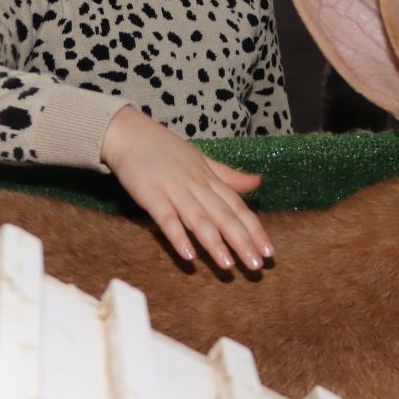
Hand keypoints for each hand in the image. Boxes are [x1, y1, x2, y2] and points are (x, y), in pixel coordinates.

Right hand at [100, 106, 273, 270]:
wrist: (128, 132)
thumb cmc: (164, 149)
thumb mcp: (201, 159)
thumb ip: (228, 176)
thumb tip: (258, 182)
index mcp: (209, 178)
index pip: (237, 207)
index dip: (254, 230)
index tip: (269, 252)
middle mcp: (196, 184)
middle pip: (223, 215)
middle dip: (242, 241)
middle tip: (257, 266)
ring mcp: (174, 189)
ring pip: (199, 219)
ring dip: (214, 243)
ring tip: (228, 266)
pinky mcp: (150, 194)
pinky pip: (166, 218)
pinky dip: (178, 236)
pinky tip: (188, 256)